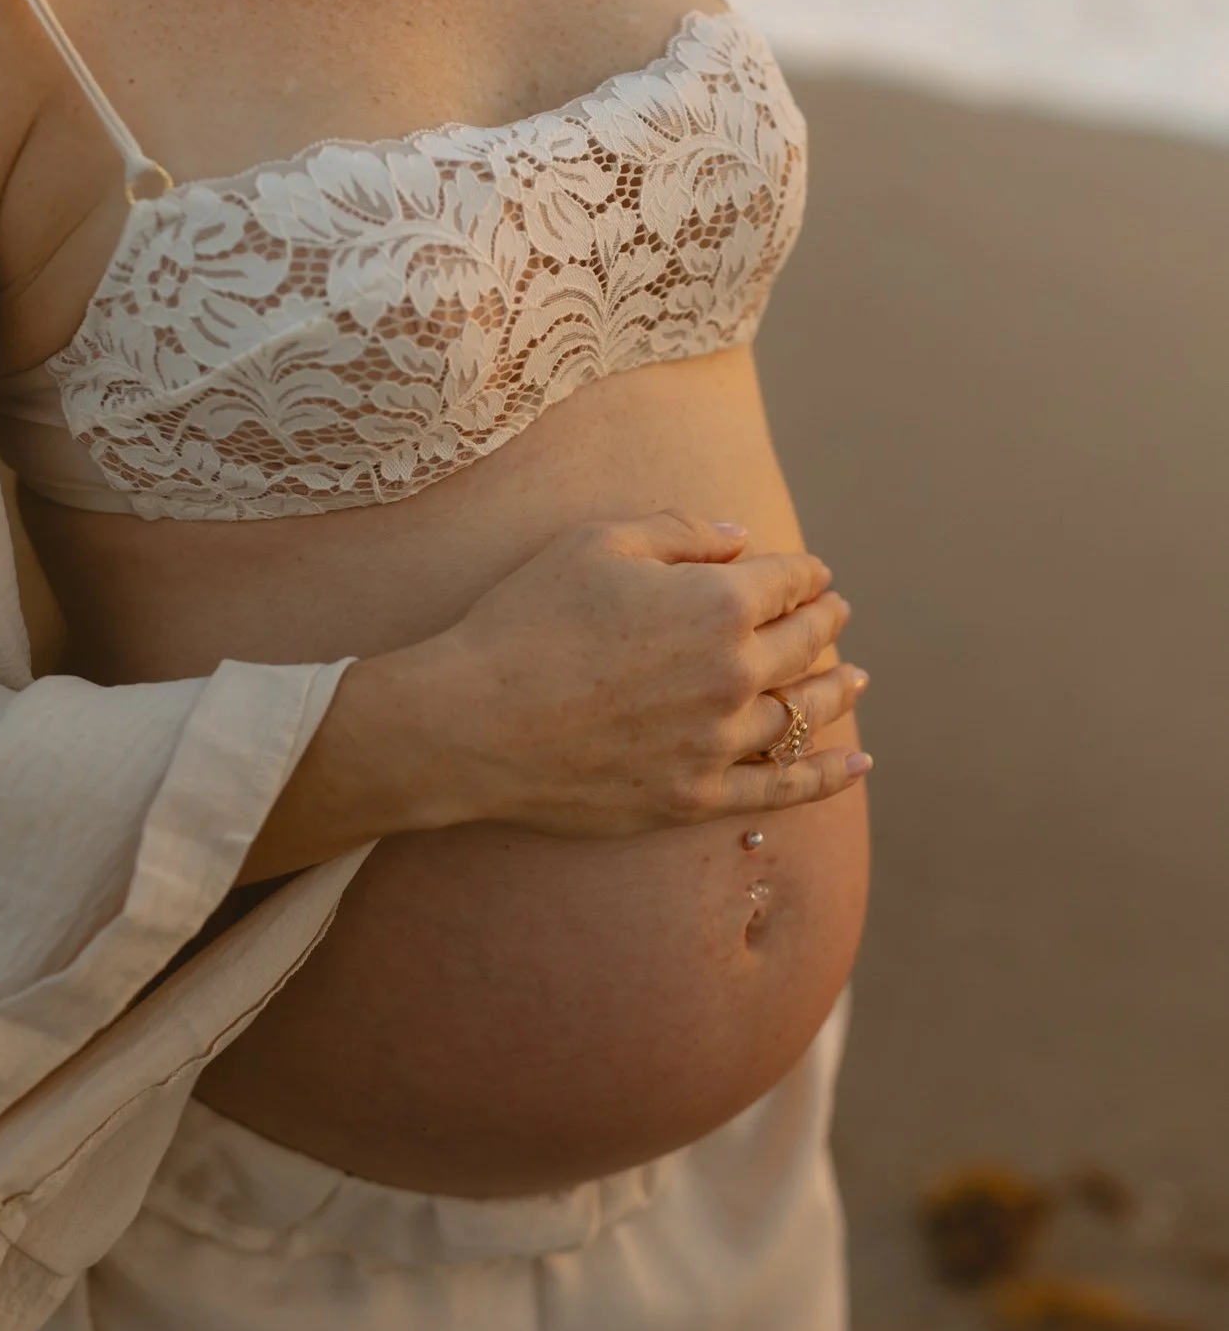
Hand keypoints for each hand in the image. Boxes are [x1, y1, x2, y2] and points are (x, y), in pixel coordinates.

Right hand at [427, 510, 869, 840]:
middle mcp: (733, 674)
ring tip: (855, 678)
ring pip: (801, 715)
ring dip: (836, 691)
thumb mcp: (598, 544)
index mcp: (718, 603)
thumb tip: (741, 541)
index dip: (804, 573)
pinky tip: (857, 762)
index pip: (786, 581)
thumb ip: (681, 533)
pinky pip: (782, 789)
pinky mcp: (694, 797)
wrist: (473, 721)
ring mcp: (718, 742)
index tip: (811, 572)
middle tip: (836, 613)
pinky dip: (828, 776)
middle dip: (827, 622)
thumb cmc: (526, 620)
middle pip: (805, 645)